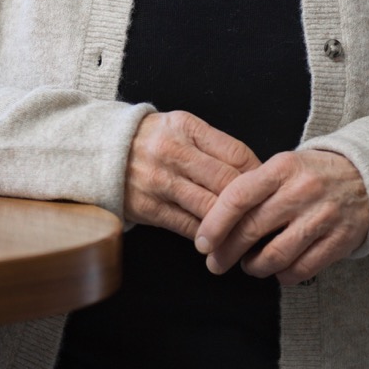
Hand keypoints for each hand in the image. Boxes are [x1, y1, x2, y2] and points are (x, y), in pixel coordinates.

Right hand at [124, 111, 260, 239]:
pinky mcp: (148, 208)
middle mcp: (173, 151)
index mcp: (186, 127)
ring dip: (233, 226)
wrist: (100, 150)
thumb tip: (254, 174)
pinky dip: (208, 237)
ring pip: (210, 209)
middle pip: (227, 183)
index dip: (258, 175)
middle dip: (251, 204)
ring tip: (248, 235)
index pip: (236, 153)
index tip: (268, 189)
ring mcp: (159, 181)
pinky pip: (188, 226)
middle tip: (266, 217)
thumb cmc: (152, 139)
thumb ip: (213, 146)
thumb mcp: (181, 128)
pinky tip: (219, 241)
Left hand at [194, 149, 368, 284]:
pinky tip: (276, 270)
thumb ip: (254, 187)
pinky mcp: (339, 241)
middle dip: (227, 251)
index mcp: (282, 168)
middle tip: (215, 262)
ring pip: (275, 256)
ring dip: (254, 266)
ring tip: (248, 264)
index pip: (238, 196)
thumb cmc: (313, 173)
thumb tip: (216, 219)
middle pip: (252, 229)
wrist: (368, 178)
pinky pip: (301, 269)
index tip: (202, 242)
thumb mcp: (284, 166)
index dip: (215, 223)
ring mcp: (322, 218)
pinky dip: (283, 275)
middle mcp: (301, 191)